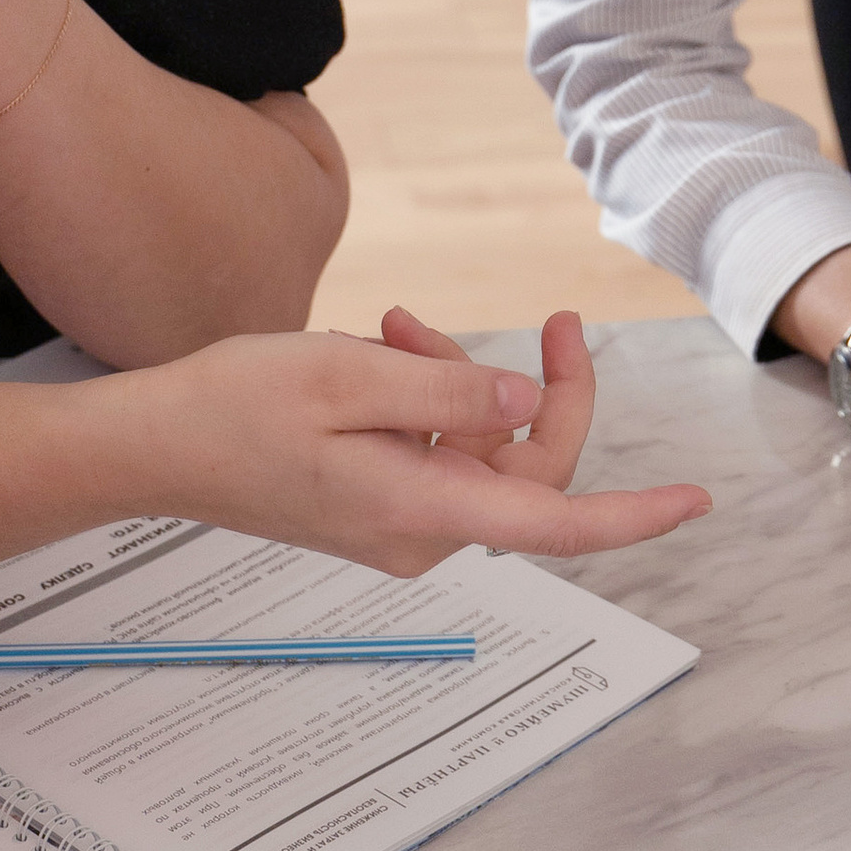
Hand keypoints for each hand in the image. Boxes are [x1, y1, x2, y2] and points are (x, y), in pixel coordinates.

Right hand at [122, 321, 708, 573]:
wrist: (153, 446)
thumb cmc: (234, 407)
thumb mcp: (346, 376)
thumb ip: (445, 389)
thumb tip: (523, 403)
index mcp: (422, 508)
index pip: (556, 521)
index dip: (633, 516)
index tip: (697, 500)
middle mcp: (422, 532)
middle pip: (530, 465)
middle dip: (540, 389)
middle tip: (553, 317)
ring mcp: (400, 525)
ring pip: (483, 446)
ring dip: (461, 379)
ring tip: (393, 328)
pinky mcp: (379, 506)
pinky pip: (440, 449)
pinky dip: (428, 397)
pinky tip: (378, 354)